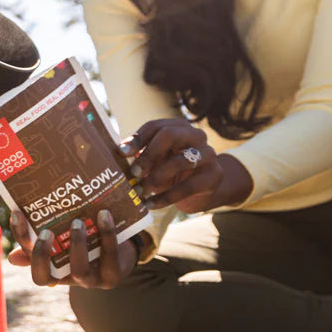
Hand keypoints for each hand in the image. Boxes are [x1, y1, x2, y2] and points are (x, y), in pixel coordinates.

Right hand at [6, 209, 137, 288]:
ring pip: (80, 271)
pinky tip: (104, 215)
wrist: (123, 253)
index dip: (23, 244)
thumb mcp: (65, 243)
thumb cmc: (88, 244)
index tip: (17, 215)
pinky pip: (110, 257)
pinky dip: (107, 235)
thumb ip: (42, 244)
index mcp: (54, 272)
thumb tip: (12, 257)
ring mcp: (92, 281)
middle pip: (46, 278)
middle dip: (42, 254)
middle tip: (46, 230)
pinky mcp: (114, 275)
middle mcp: (69, 280)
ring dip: (76, 246)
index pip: (30, 264)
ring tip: (77, 221)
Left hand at [123, 119, 252, 212]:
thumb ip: (140, 154)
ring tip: (140, 191)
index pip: (155, 126)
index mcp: (178, 126)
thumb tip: (117, 153)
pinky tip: (150, 204)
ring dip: (156, 178)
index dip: (137, 138)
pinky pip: (187, 187)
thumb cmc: (172, 170)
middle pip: (170, 135)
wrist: (203, 189)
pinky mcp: (214, 176)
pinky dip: (166, 197)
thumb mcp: (157, 159)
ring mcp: (208, 154)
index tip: (121, 153)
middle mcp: (195, 135)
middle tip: (133, 173)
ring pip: (180, 161)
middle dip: (148, 154)